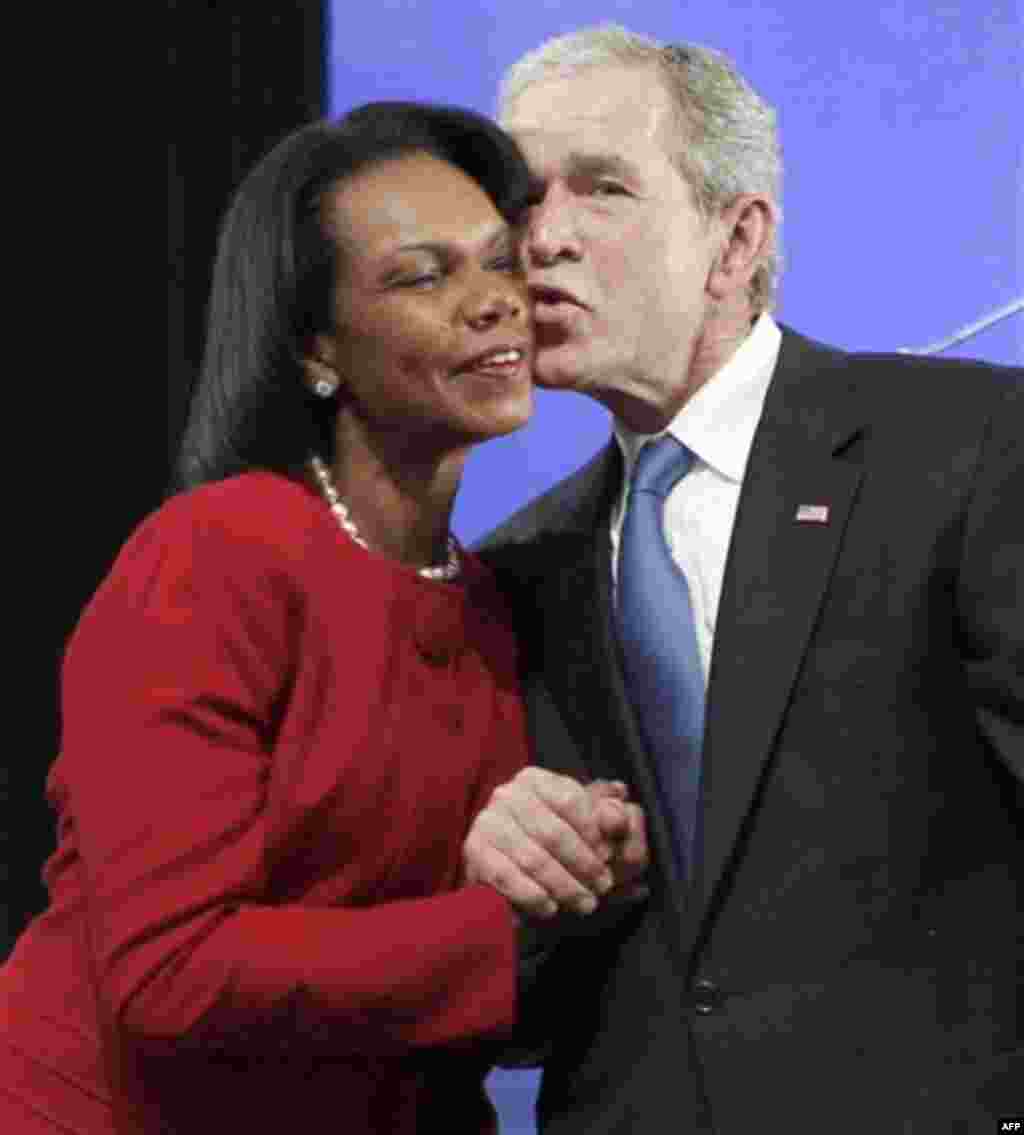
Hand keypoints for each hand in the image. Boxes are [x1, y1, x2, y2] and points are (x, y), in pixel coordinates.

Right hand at [463, 768, 648, 919]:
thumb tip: (621, 797)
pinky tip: (550, 908)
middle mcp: (508, 794)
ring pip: (533, 858)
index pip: (570, 800)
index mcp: (536, 780)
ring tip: (585, 903)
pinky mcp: (474, 852)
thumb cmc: (557, 845)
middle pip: (553, 833)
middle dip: (583, 864)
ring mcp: (487, 822)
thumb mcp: (588, 827)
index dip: (593, 831)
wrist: (512, 874)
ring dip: (563, 885)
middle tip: (603, 887)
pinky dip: (532, 895)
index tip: (609, 856)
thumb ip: (609, 813)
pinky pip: (506, 876)